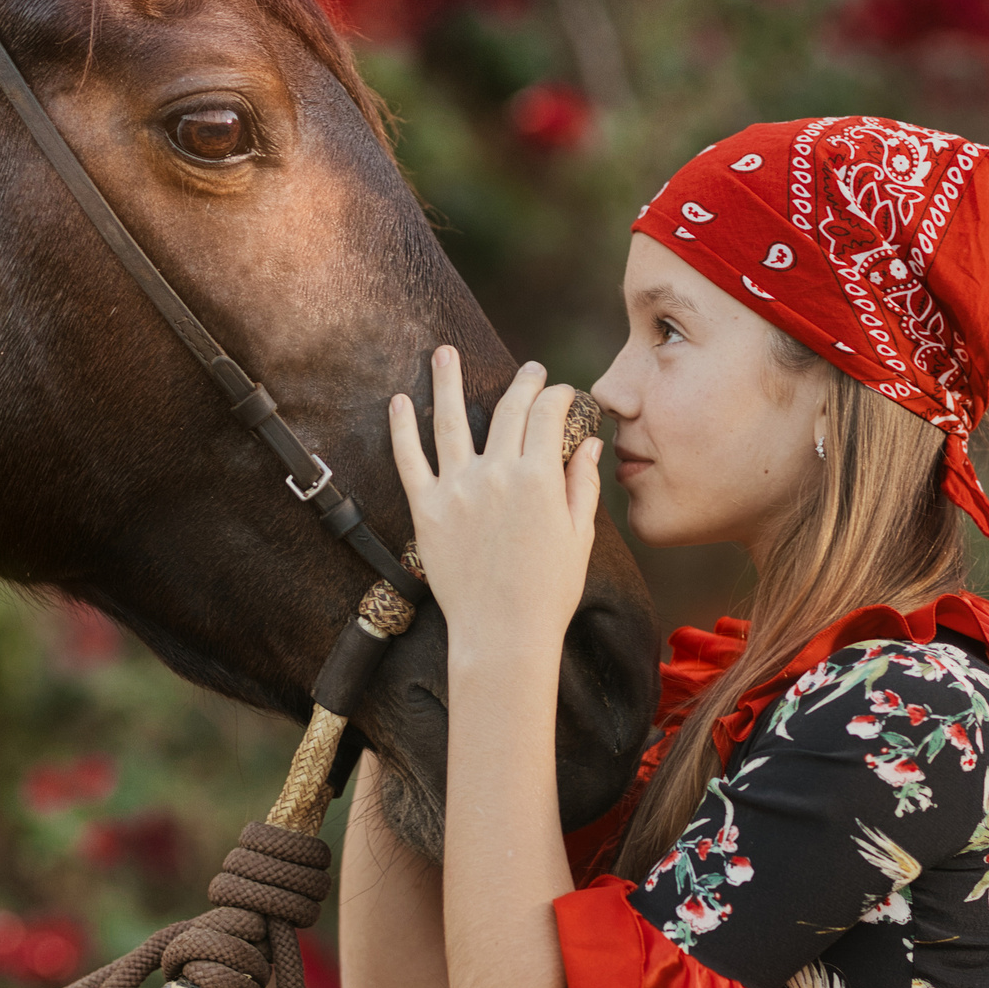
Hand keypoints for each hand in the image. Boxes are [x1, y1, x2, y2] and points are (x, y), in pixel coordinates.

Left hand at [387, 349, 602, 668]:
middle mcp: (496, 474)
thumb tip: (589, 444)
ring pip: (450, 421)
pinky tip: (399, 401)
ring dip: (447, 381)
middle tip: (527, 369)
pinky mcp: (426, 509)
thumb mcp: (579, 536)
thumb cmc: (548, 592)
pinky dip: (401, 428)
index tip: (559, 392)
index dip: (555, 396)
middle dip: (521, 383)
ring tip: (445, 352)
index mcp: (539, 478)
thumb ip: (582, 484)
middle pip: (508, 410)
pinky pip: (409, 459)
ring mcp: (457, 489)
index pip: (547, 416)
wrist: (502, 634)